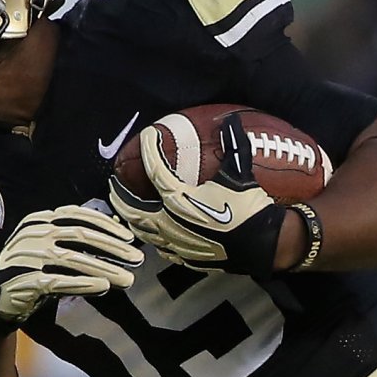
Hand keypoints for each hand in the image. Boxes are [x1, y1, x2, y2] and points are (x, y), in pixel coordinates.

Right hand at [0, 204, 142, 326]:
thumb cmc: (28, 269)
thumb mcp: (48, 247)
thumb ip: (75, 238)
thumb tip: (116, 229)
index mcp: (39, 220)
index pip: (77, 215)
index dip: (106, 225)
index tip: (128, 238)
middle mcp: (34, 234)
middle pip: (81, 236)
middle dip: (113, 248)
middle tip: (137, 259)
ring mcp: (29, 256)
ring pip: (74, 260)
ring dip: (105, 269)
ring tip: (127, 279)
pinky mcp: (26, 281)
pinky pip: (60, 281)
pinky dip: (84, 284)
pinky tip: (103, 287)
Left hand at [109, 117, 287, 272]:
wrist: (262, 245)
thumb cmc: (249, 209)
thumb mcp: (240, 172)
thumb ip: (233, 144)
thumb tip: (232, 120)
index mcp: (178, 199)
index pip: (155, 169)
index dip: (149, 148)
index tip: (148, 135)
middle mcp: (169, 222)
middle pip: (132, 208)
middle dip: (120, 195)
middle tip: (113, 184)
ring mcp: (175, 243)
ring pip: (142, 231)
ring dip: (130, 218)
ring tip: (126, 209)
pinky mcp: (184, 257)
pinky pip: (160, 247)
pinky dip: (151, 236)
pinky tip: (152, 232)